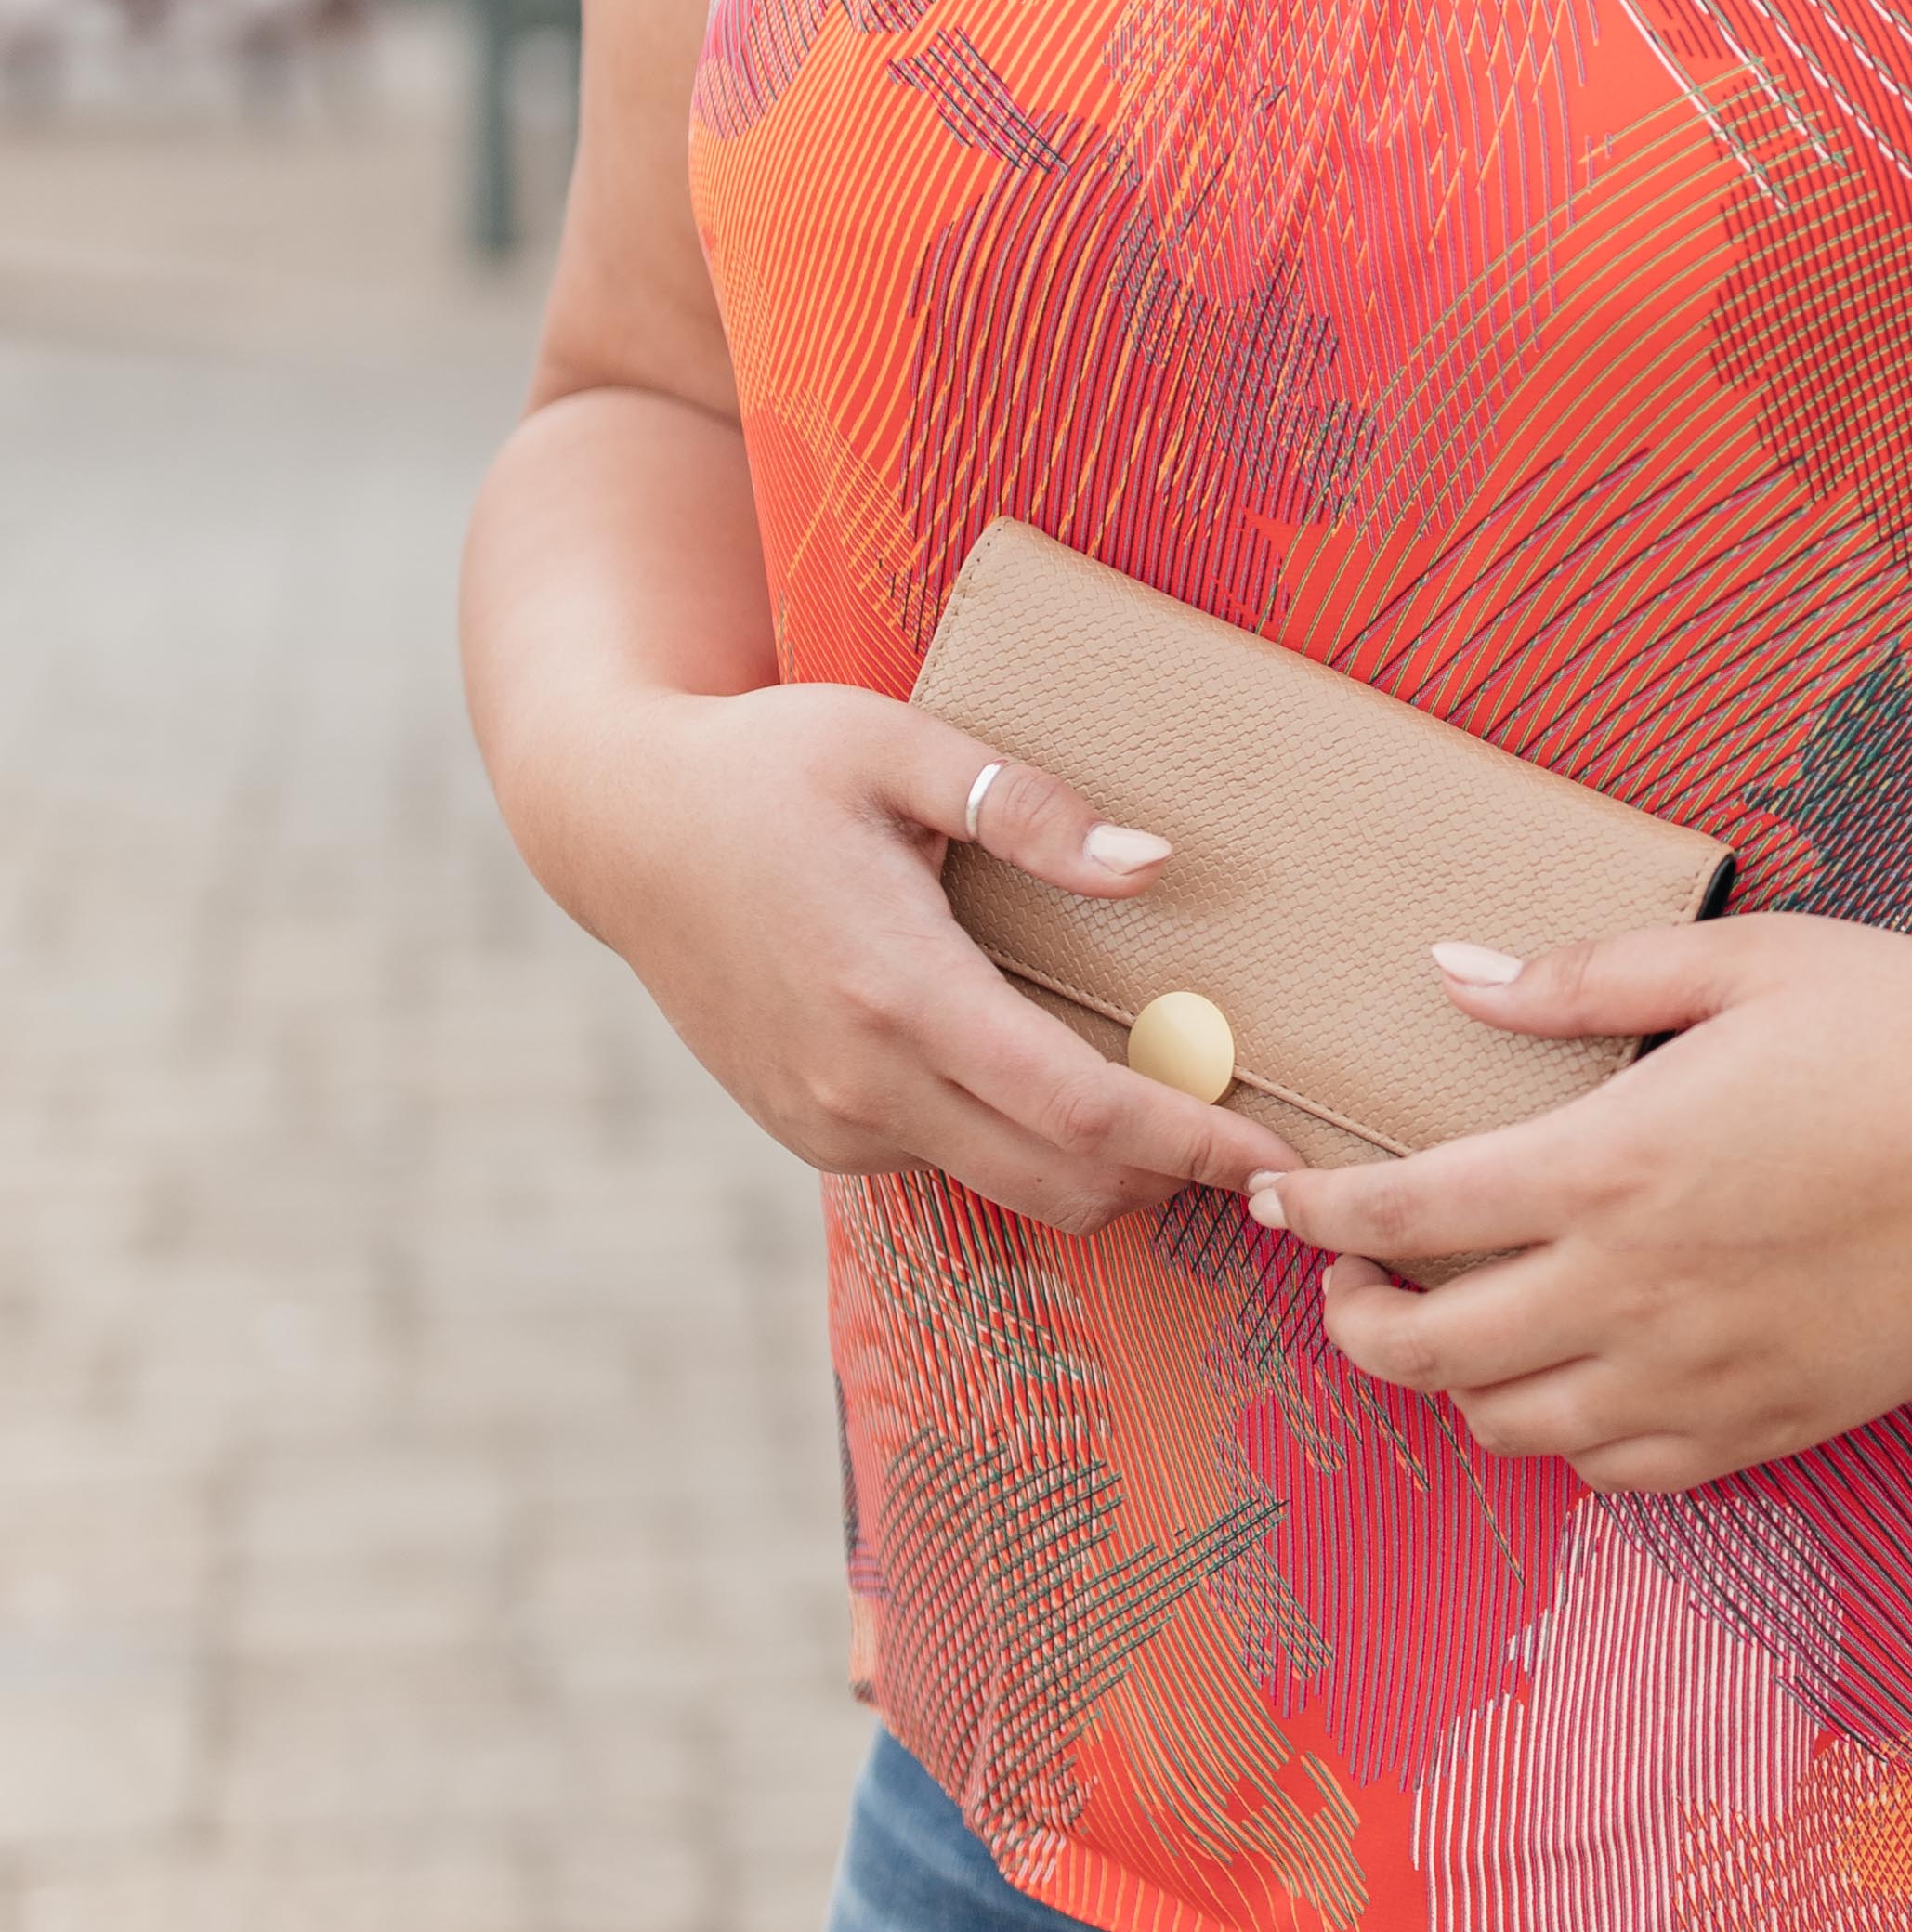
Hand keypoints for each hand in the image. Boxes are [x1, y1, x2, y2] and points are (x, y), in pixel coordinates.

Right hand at [566, 682, 1290, 1229]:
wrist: (620, 828)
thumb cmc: (766, 766)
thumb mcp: (897, 745)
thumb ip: (1029, 808)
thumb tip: (1155, 862)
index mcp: (897, 988)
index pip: (1080, 1110)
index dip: (1190, 1142)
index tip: (1269, 1149)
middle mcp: (861, 1082)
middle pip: (1059, 1184)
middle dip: (1165, 1177)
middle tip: (1239, 1135)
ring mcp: (828, 1120)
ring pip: (1002, 1186)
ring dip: (1091, 1164)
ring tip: (1157, 1099)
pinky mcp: (808, 1133)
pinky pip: (940, 1163)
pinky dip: (1010, 1143)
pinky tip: (1033, 1073)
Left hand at [1257, 914, 1911, 1489]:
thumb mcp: (1754, 961)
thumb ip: (1590, 978)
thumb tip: (1456, 973)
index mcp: (1613, 1163)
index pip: (1406, 1212)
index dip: (1314, 1212)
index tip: (1272, 1194)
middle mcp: (1635, 1292)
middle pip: (1426, 1350)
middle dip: (1352, 1318)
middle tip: (1349, 1277)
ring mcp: (1701, 1377)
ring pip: (1511, 1425)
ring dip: (1455, 1379)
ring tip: (1459, 1320)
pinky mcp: (1768, 1429)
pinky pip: (1618, 1469)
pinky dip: (1565, 1432)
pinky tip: (1576, 1375)